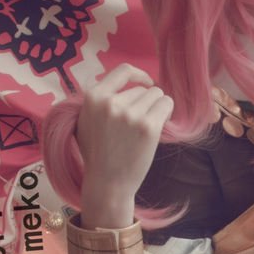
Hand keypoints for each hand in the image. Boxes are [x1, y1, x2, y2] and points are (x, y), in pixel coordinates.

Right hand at [74, 63, 173, 201]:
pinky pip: (166, 104)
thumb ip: (100, 101)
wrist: (107, 183)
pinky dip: (166, 113)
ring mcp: (130, 114)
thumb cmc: (97, 155)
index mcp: (93, 97)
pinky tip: (159, 127)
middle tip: (139, 124)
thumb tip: (121, 86)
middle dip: (146, 103)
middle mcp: (111, 102)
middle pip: (143, 88)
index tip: (145, 83)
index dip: (139, 75)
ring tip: (146, 128)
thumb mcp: (86, 121)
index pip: (122, 71)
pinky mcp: (148, 126)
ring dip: (157, 109)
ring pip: (156, 95)